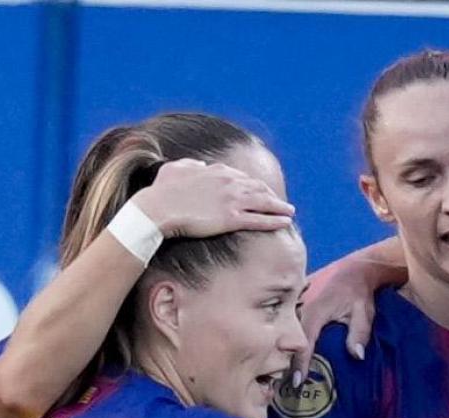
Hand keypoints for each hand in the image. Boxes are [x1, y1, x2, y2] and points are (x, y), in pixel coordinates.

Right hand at [133, 159, 294, 238]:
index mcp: (216, 170)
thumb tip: (201, 163)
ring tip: (290, 212)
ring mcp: (232, 200)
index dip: (254, 185)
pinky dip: (275, 221)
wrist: (158, 208)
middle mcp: (228, 182)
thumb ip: (191, 164)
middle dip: (272, 195)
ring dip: (279, 207)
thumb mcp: (175, 169)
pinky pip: (259, 220)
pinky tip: (285, 223)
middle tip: (282, 202)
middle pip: (258, 188)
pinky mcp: (231, 219)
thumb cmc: (162, 191)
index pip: (243, 177)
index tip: (261, 191)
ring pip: (264, 203)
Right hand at [293, 253, 378, 381]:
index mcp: (315, 312)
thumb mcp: (364, 313)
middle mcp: (300, 309)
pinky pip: (287, 326)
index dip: (300, 363)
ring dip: (284, 352)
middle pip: (288, 340)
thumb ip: (359, 334)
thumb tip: (357, 356)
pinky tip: (285, 355)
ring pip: (285, 333)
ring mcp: (295, 307)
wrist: (353, 270)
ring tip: (281, 375)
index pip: (304, 342)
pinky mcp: (295, 306)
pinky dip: (286, 340)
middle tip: (285, 385)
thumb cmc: (359, 293)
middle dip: (286, 362)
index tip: (298, 382)